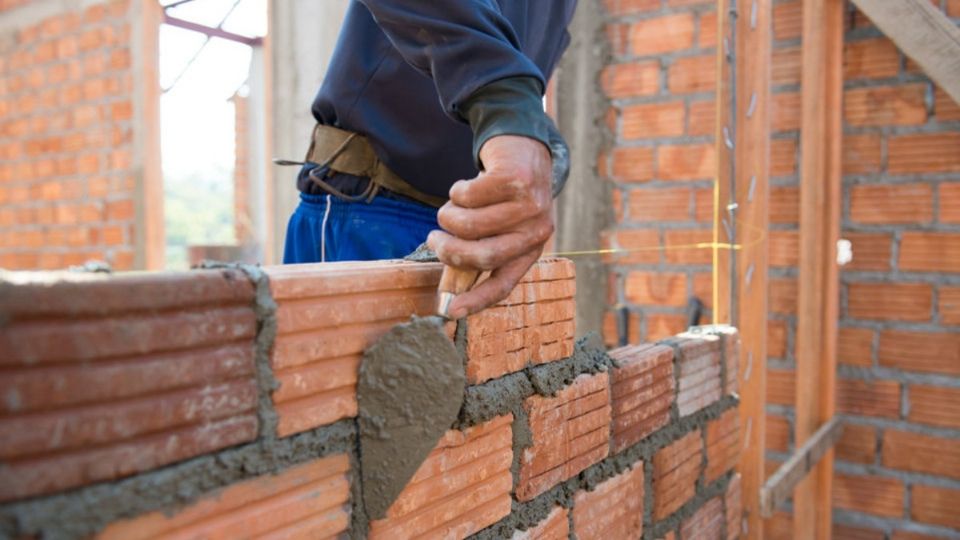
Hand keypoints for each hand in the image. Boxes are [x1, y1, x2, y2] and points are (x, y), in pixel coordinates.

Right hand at [427, 135, 553, 318]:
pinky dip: (457, 191)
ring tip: (451, 207)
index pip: (503, 284)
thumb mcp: (499, 227)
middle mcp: (535, 232)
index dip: (476, 300)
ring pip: (469, 224)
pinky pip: (468, 195)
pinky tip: (466, 185)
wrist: (524, 148)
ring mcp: (529, 205)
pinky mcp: (516, 179)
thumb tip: (450, 289)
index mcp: (530, 250)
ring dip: (448, 216)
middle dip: (448, 250)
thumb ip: (479, 253)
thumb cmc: (504, 196)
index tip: (450, 310)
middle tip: (433, 239)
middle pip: (482, 256)